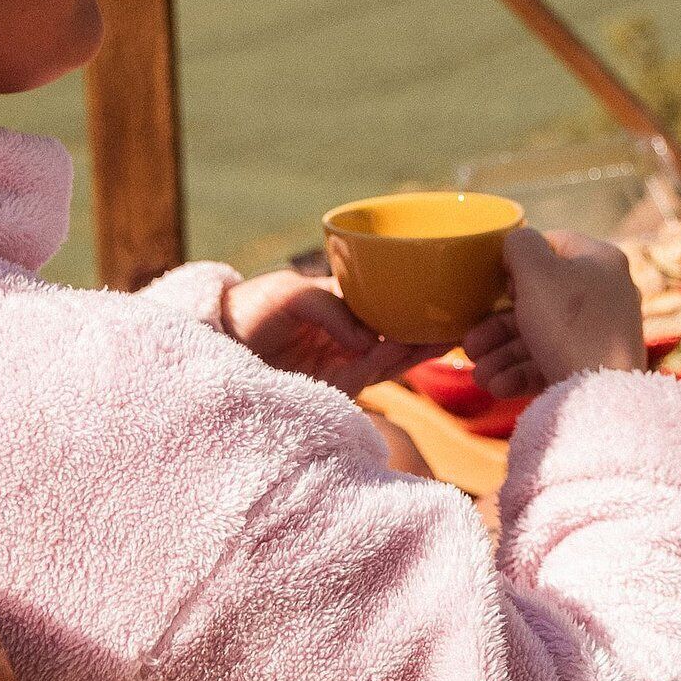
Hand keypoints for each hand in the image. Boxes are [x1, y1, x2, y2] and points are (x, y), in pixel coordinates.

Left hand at [223, 269, 442, 394]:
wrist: (214, 348)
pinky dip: (396, 362)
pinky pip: (374, 374)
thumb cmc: (247, 311)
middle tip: (466, 315)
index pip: (382, 303)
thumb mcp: (289, 293)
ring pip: (393, 355)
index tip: (441, 292)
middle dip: (428, 325)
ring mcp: (342, 363)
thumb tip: (368, 339)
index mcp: (336, 307)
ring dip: (422, 345)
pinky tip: (420, 348)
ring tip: (456, 331)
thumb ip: (330, 307)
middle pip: (396, 331)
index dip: (410, 300)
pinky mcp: (336, 388)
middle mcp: (345, 336)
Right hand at [463, 229, 643, 397]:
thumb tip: (516, 243)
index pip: (553, 246)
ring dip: (502, 355)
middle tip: (470, 347)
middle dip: (497, 327)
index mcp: (599, 261)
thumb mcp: (537, 272)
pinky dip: (521, 373)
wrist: (601, 395)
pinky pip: (552, 362)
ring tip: (480, 375)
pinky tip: (497, 387)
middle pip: (539, 300)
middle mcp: (605, 294)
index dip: (519, 264)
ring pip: (540, 336)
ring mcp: (600, 333)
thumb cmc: (569, 324)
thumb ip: (521, 245)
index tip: (497, 286)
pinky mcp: (593, 367)